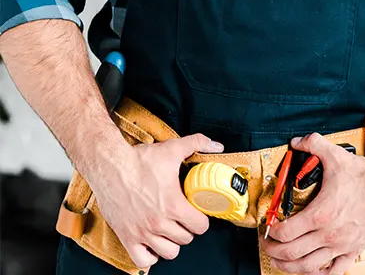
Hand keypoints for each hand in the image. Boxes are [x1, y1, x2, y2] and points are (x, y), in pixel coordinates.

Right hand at [88, 134, 223, 267]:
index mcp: (173, 204)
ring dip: (172, 243)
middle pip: (186, 239)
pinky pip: (143, 260)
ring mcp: (142, 231)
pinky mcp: (126, 236)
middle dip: (188, 229)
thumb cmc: (138, 160)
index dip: (202, 219)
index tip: (197, 213)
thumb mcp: (172, 148)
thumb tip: (216, 145)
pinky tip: (153, 243)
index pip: (200, 226)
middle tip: (183, 219)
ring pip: (169, 252)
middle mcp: (159, 222)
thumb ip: (197, 144)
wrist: (109, 165)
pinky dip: (150, 255)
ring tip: (170, 231)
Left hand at [261, 133, 364, 273]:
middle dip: (273, 250)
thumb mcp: (335, 155)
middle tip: (267, 244)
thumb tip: (297, 141)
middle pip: (291, 252)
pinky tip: (312, 271)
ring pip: (309, 266)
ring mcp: (342, 245)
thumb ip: (312, 144)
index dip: (271, 231)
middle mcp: (329, 234)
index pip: (285, 232)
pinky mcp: (354, 250)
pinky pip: (335, 271)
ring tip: (280, 262)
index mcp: (320, 215)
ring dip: (290, 266)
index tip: (268, 227)